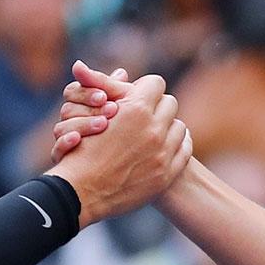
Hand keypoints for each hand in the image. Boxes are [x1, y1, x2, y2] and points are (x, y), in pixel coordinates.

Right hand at [47, 63, 189, 221]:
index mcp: (135, 110)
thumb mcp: (90, 114)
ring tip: (154, 133)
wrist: (80, 192)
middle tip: (145, 115)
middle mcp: (153, 129)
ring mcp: (162, 153)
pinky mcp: (167, 173)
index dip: (145, 89)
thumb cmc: (80, 151)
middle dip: (157, 107)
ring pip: (179, 126)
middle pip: (170, 103)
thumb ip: (108, 89)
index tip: (138, 97)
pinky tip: (165, 146)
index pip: (156, 83)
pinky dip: (176, 145)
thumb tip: (123, 71)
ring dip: (167, 127)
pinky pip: (185, 149)